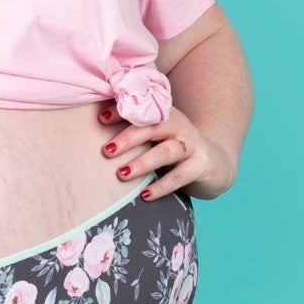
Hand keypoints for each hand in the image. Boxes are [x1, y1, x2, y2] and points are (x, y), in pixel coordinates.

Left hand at [98, 103, 235, 199]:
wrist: (214, 162)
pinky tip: (144, 195)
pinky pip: (180, 176)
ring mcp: (192, 145)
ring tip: (121, 174)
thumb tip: (89, 132)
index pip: (142, 109)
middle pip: (153, 127)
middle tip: (106, 151)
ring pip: (166, 151)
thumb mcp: (154, 136)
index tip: (101, 118)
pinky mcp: (202, 165)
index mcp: (164, 114)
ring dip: (143, 162)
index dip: (122, 112)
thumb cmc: (172, 149)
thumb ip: (133, 132)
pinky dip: (161, 186)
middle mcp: (179, 126)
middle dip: (128, 138)